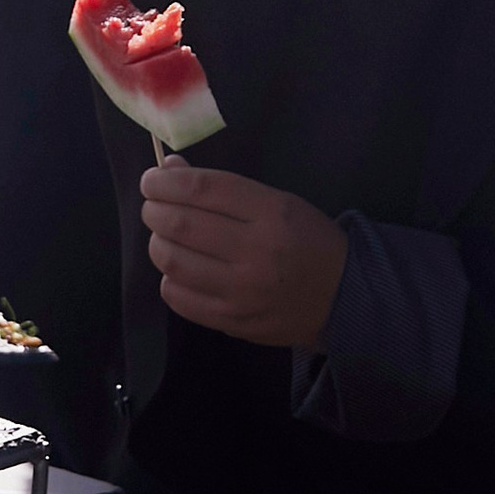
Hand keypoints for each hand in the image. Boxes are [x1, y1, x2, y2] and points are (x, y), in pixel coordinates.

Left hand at [139, 158, 345, 347]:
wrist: (342, 297)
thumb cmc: (307, 240)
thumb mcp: (278, 202)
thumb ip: (224, 189)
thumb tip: (169, 171)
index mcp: (273, 214)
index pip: (204, 190)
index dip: (167, 183)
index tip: (151, 180)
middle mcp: (257, 252)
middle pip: (182, 225)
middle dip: (155, 211)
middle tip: (152, 207)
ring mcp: (243, 292)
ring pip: (174, 262)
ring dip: (157, 243)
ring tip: (163, 237)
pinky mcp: (233, 322)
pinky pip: (179, 298)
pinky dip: (169, 279)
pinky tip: (179, 270)